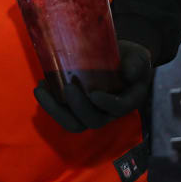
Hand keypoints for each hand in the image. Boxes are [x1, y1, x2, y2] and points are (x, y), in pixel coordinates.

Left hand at [34, 40, 152, 131]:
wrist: (118, 61)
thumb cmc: (130, 60)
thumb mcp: (139, 58)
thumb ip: (136, 64)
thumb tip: (129, 72)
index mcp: (126, 101)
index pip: (118, 108)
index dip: (107, 104)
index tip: (95, 94)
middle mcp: (107, 112)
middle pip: (92, 120)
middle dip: (78, 107)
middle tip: (68, 87)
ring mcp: (90, 112)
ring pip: (73, 123)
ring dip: (55, 109)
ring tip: (42, 89)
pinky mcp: (75, 107)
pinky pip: (62, 113)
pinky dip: (49, 103)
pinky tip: (41, 85)